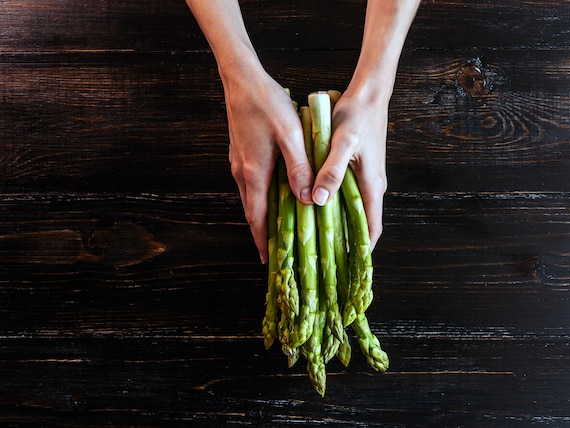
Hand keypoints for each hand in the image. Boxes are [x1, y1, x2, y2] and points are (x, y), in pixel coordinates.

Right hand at [224, 69, 313, 262]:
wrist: (241, 80)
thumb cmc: (268, 105)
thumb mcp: (290, 135)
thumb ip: (299, 168)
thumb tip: (307, 199)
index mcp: (254, 172)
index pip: (258, 217)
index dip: (264, 240)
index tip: (270, 260)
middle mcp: (242, 172)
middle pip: (252, 212)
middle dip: (263, 234)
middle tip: (275, 252)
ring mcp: (238, 162)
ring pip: (251, 198)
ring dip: (262, 216)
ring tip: (276, 230)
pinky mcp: (240, 153)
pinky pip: (250, 184)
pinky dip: (261, 198)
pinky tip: (274, 197)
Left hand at [313, 88, 388, 248]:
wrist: (367, 94)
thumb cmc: (357, 117)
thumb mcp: (343, 143)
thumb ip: (332, 171)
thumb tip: (320, 201)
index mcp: (372, 185)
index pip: (372, 228)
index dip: (362, 250)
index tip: (348, 267)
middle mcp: (371, 186)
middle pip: (361, 222)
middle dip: (346, 241)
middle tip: (324, 256)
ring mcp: (364, 177)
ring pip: (352, 209)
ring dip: (338, 223)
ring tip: (316, 236)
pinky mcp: (356, 168)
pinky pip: (346, 195)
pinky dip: (334, 205)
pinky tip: (316, 206)